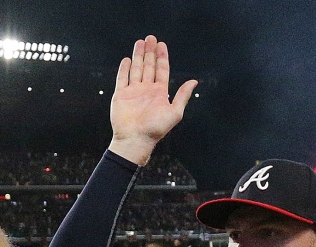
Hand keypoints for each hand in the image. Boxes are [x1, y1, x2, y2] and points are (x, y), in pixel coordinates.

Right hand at [108, 36, 196, 165]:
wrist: (135, 139)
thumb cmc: (156, 129)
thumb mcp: (175, 112)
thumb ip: (183, 96)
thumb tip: (194, 82)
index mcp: (159, 92)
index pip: (161, 70)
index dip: (162, 57)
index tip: (161, 45)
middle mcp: (146, 90)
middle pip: (149, 66)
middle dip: (149, 52)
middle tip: (150, 38)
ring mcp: (133, 92)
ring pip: (136, 69)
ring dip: (138, 56)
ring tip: (139, 43)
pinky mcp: (121, 95)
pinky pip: (122, 79)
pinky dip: (124, 69)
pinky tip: (127, 60)